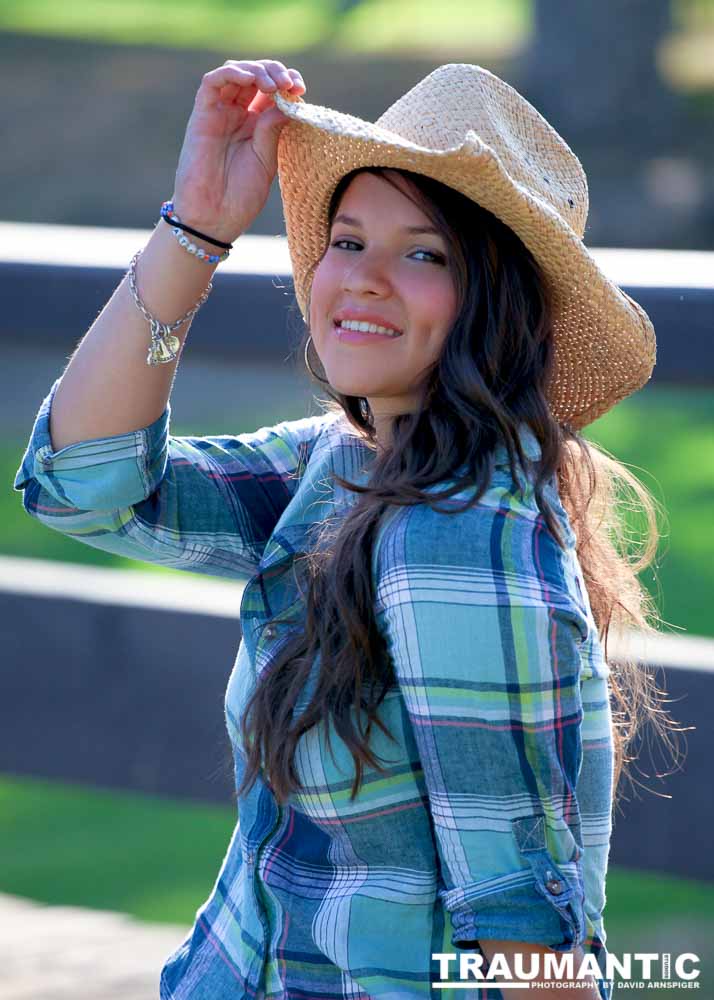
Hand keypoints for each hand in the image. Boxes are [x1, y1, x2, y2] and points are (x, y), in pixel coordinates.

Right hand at [172, 58, 305, 242]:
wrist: (214, 219)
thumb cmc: (240, 197)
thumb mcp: (266, 161)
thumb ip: (273, 130)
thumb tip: (288, 102)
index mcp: (256, 126)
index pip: (272, 91)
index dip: (287, 83)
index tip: (300, 89)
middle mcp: (237, 115)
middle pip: (255, 76)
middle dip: (275, 72)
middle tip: (289, 84)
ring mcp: (219, 114)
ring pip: (235, 73)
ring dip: (256, 70)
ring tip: (273, 85)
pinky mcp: (202, 115)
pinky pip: (212, 82)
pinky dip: (232, 73)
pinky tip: (250, 80)